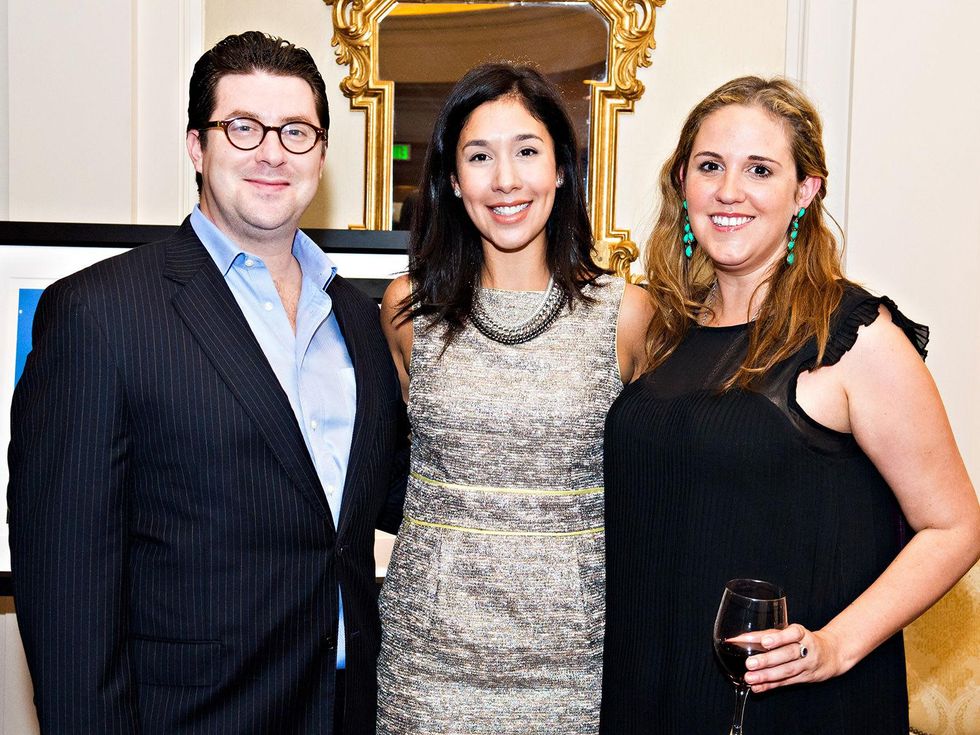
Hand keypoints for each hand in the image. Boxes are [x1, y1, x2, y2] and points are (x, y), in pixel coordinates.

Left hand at [729, 624, 845, 692]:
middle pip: (788, 654)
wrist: (830, 655)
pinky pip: (786, 682)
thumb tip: (740, 639)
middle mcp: (806, 649)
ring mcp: (806, 665)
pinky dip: (770, 685)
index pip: (792, 634)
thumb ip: (768, 635)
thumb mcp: (789, 633)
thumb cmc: (802, 640)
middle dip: (768, 660)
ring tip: (750, 677)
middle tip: (749, 663)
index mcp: (801, 634)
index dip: (779, 638)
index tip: (764, 641)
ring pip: (787, 671)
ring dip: (766, 676)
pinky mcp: (804, 678)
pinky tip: (757, 687)